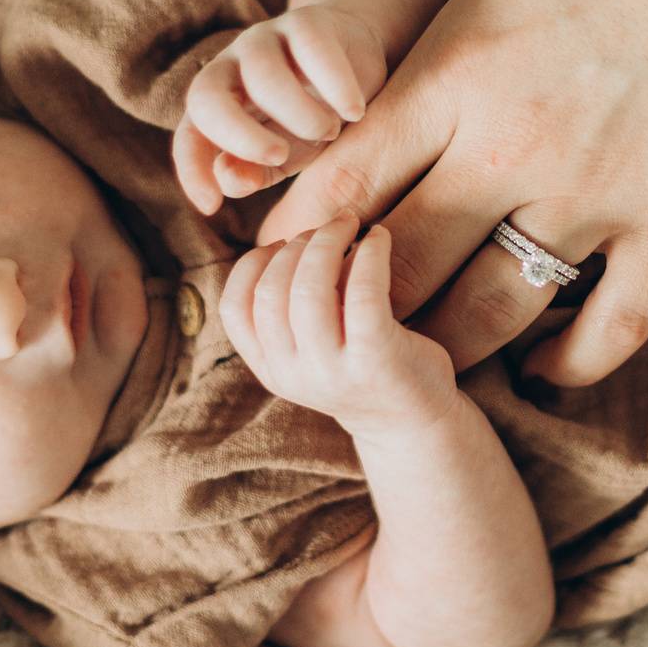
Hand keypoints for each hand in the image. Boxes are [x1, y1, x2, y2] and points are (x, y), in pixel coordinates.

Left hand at [174, 5, 388, 214]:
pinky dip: (335, 84)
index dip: (192, 171)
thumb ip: (253, 173)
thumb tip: (229, 180)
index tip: (212, 207)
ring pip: (263, 74)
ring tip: (329, 133)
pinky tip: (354, 111)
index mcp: (215, 106)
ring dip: (296, 112)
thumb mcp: (283, 156)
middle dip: (238, 135)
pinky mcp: (305, 22)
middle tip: (278, 157)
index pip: (188, 137)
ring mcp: (265, 40)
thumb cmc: (308, 118)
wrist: (351, 62)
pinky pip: (312, 48)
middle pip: (206, 96)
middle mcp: (230, 69)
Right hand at [221, 215, 461, 435]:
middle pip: (272, 290)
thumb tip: (289, 238)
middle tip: (328, 228)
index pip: (234, 308)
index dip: (253, 263)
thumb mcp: (310, 349)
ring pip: (309, 288)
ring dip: (328, 241)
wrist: (413, 421)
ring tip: (350, 225)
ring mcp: (333, 371)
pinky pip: (362, 291)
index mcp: (271, 370)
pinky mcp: (376, 358)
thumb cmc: (362, 368)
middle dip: (297, 244)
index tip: (283, 244)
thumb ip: (288, 311)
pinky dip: (369, 253)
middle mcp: (294, 375)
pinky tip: (379, 239)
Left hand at [262, 0, 647, 382]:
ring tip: (434, 355)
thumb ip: (458, 17)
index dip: (300, 233)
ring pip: (487, 319)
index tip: (289, 254)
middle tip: (351, 318)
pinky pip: (607, 332)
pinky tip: (545, 363)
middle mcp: (512, 145)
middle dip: (359, 303)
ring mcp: (599, 193)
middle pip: (395, 268)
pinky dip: (566, 364)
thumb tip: (424, 62)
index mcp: (457, 67)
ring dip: (449, 346)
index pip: (342, 181)